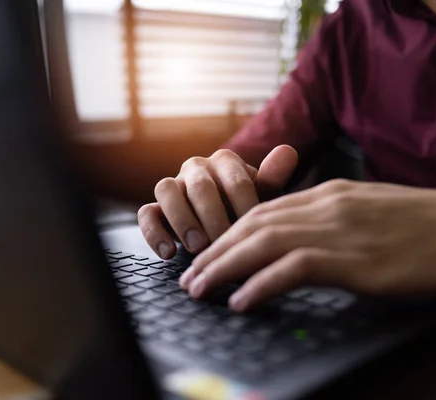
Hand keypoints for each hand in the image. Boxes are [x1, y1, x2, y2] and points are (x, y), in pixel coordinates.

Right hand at [138, 146, 297, 258]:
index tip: (252, 231)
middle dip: (212, 216)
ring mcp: (173, 185)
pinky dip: (154, 233)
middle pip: (200, 186)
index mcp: (225, 161)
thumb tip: (289, 151)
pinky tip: (168, 253)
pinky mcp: (155, 207)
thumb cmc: (247, 209)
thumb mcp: (264, 198)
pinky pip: (147, 213)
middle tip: (221, 242)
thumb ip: (273, 178)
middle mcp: (196, 168)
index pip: (235, 180)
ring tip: (197, 247)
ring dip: (182, 220)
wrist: (226, 220)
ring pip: (167, 190)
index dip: (244, 206)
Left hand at [180, 180, 435, 311]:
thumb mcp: (368, 213)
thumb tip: (302, 245)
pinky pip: (295, 267)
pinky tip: (241, 300)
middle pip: (252, 224)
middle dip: (213, 251)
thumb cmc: (426, 224)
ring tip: (199, 289)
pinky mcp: (358, 259)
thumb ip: (332, 221)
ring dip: (224, 267)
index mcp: (329, 193)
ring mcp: (341, 229)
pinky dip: (261, 283)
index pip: (262, 210)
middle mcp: (327, 205)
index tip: (205, 255)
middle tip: (189, 277)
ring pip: (263, 241)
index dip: (226, 234)